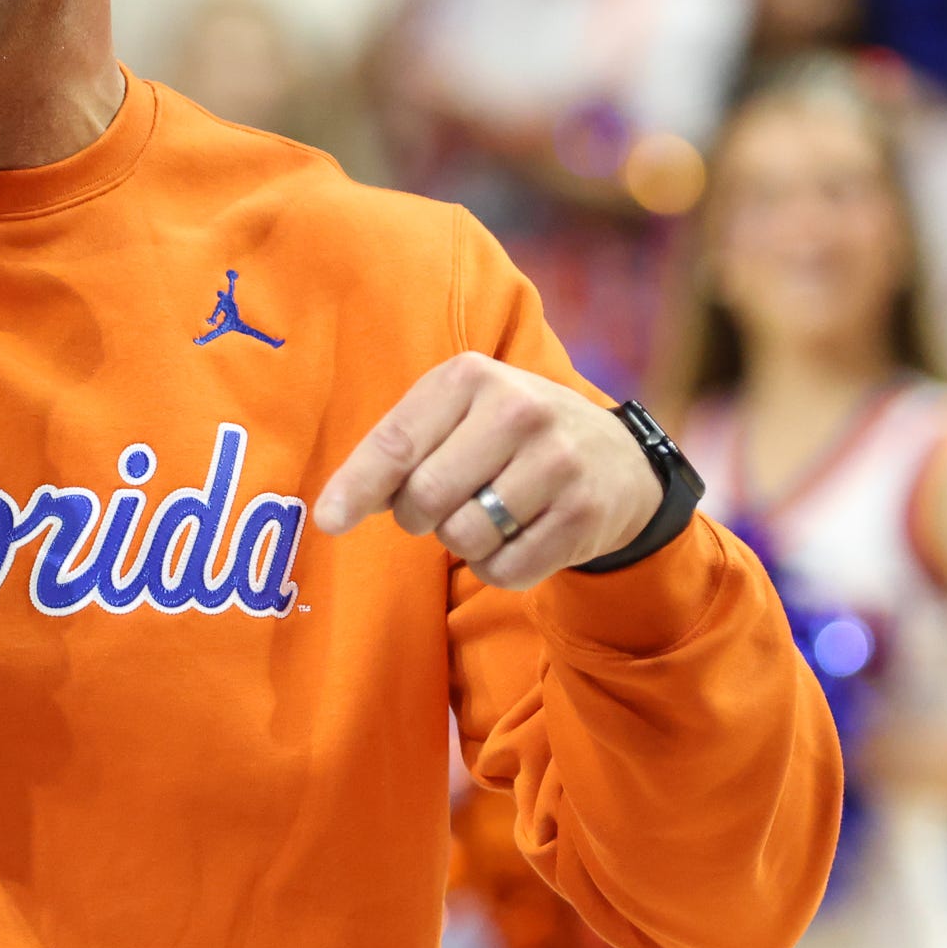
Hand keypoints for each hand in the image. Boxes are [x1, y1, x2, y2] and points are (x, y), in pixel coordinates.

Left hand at [313, 353, 661, 587]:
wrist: (616, 458)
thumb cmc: (511, 436)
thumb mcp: (460, 413)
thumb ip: (401, 448)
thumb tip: (336, 508)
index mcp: (472, 377)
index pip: (397, 442)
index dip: (357, 487)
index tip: (330, 520)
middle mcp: (518, 411)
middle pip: (425, 499)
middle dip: (418, 516)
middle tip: (444, 503)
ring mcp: (556, 462)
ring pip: (463, 538)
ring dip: (462, 542)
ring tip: (489, 514)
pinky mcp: (582, 515)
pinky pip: (504, 570)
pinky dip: (498, 566)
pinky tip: (519, 536)